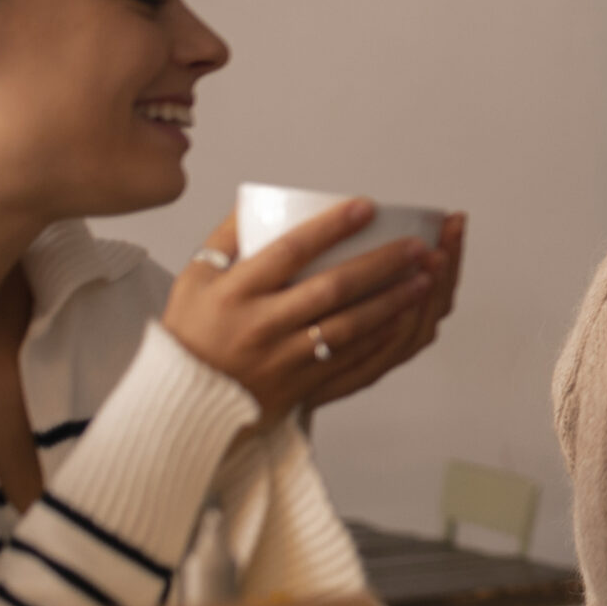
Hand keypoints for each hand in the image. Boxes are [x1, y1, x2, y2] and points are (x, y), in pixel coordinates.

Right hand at [163, 201, 444, 425]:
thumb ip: (226, 239)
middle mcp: (263, 325)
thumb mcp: (194, 279)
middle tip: (417, 245)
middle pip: (332, 288)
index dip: (331, 227)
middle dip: (382, 263)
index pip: (291, 251)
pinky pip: (350, 358)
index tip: (366, 206)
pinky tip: (405, 316)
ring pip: (350, 325)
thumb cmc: (191, 335)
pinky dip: (381, 336)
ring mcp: (284, 357)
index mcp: (237, 292)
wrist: (181, 404)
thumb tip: (257, 201)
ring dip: (393, 300)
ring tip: (425, 277)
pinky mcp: (301, 383)